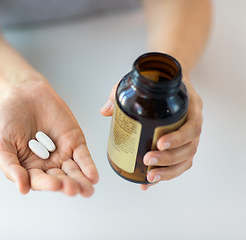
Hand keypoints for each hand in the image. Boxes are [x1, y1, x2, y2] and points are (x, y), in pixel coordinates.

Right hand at [0, 80, 98, 196]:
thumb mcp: (1, 143)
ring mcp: (62, 154)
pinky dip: (88, 166)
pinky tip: (93, 177)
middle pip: (59, 179)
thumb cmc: (8, 119)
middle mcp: (47, 165)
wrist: (22, 94)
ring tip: (86, 189)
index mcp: (29, 169)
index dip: (48, 184)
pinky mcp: (74, 142)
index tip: (55, 185)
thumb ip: (10, 166)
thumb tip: (22, 188)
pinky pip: (83, 156)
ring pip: (73, 171)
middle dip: (67, 185)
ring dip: (81, 181)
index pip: (39, 181)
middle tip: (72, 189)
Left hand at [100, 75, 202, 189]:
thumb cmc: (157, 83)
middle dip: (169, 158)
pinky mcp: (183, 146)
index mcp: (190, 106)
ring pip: (187, 159)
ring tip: (150, 177)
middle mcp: (193, 123)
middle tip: (148, 160)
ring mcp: (190, 136)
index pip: (192, 125)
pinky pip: (180, 164)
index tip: (159, 143)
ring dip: (169, 171)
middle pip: (190, 147)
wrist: (170, 82)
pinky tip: (150, 182)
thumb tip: (105, 111)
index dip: (178, 137)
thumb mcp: (139, 83)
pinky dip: (166, 175)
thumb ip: (121, 94)